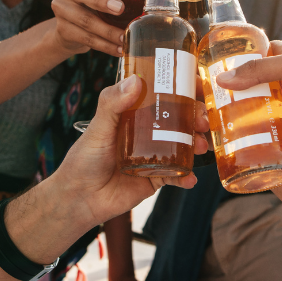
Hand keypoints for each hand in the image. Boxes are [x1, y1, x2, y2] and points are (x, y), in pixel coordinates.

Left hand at [49, 76, 209, 228]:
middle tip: (202, 120)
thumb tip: (135, 81)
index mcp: (134, 113)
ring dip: (196, 143)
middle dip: (195, 117)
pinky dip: (187, 176)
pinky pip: (177, 175)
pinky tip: (190, 178)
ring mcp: (154, 154)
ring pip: (183, 144)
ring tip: (200, 146)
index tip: (197, 84)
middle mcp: (147, 131)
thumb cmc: (84, 159)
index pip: (161, 94)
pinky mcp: (156, 177)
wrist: (79, 199)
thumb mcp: (97, 128)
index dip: (181, 88)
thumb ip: (112, 104)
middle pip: (179, 118)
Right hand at [52, 0, 127, 55]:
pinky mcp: (63, 29)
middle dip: (100, 0)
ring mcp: (61, 8)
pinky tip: (119, 49)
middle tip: (120, 8)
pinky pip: (85, 38)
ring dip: (107, 30)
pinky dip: (104, 45)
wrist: (69, 28)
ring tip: (124, 37)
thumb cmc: (95, 2)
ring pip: (84, 19)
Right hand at [216, 41, 281, 148]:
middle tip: (232, 115)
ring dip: (271, 123)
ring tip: (256, 138)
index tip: (221, 83)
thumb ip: (260, 71)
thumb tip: (224, 78)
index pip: (258, 55)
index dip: (240, 67)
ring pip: (281, 109)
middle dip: (251, 100)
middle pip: (266, 85)